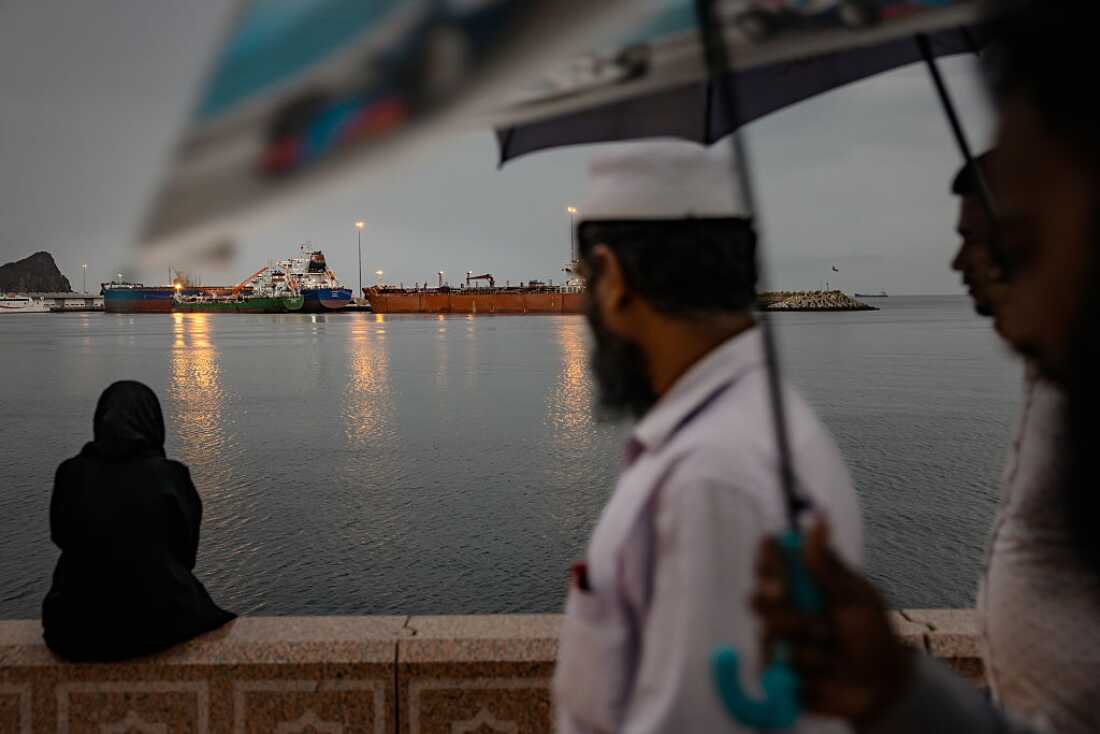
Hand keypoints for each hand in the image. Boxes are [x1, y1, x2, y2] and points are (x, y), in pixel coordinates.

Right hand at [751, 521, 914, 728]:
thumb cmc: (875, 638)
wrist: (884, 690)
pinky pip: (775, 670)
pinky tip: (825, 676)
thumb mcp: (855, 598)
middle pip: (758, 599)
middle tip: (818, 628)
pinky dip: (804, 673)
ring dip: (806, 649)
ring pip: (769, 636)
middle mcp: (787, 607)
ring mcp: (781, 640)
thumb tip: (818, 517)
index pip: (768, 561)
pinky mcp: (778, 672)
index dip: (768, 570)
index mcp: (804, 581)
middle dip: (788, 618)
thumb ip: (826, 564)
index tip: (782, 587)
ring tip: (833, 655)